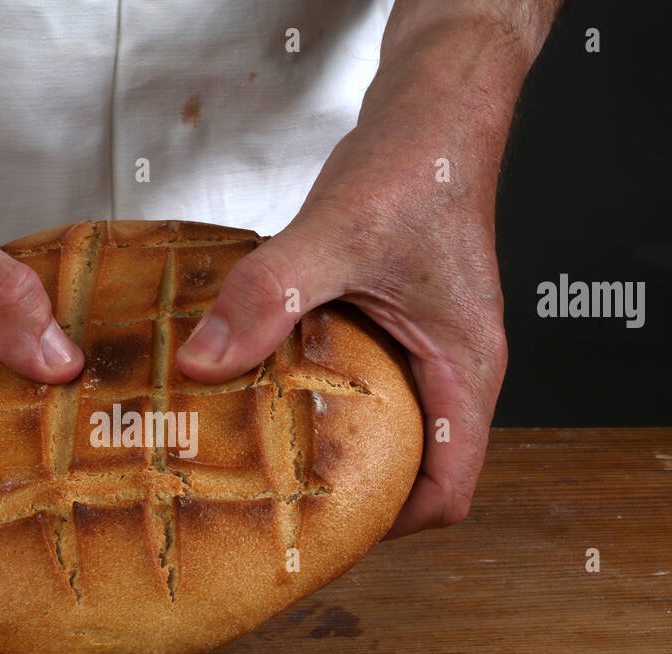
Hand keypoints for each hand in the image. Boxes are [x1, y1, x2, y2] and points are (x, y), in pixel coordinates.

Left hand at [176, 6, 551, 536]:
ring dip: (335, 446)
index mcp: (466, 370)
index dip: (395, 527)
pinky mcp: (399, 317)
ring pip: (390, 426)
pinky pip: (367, 379)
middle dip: (354, 497)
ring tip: (265, 460)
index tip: (328, 534)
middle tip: (279, 506)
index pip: (452, 491)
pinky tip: (266, 382)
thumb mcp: (339, 233)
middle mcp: (453, 367)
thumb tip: (205, 361)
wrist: (439, 101)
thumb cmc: (422, 160)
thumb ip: (272, 297)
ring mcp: (428, 344)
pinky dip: (323, 394)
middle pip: (417, 469)